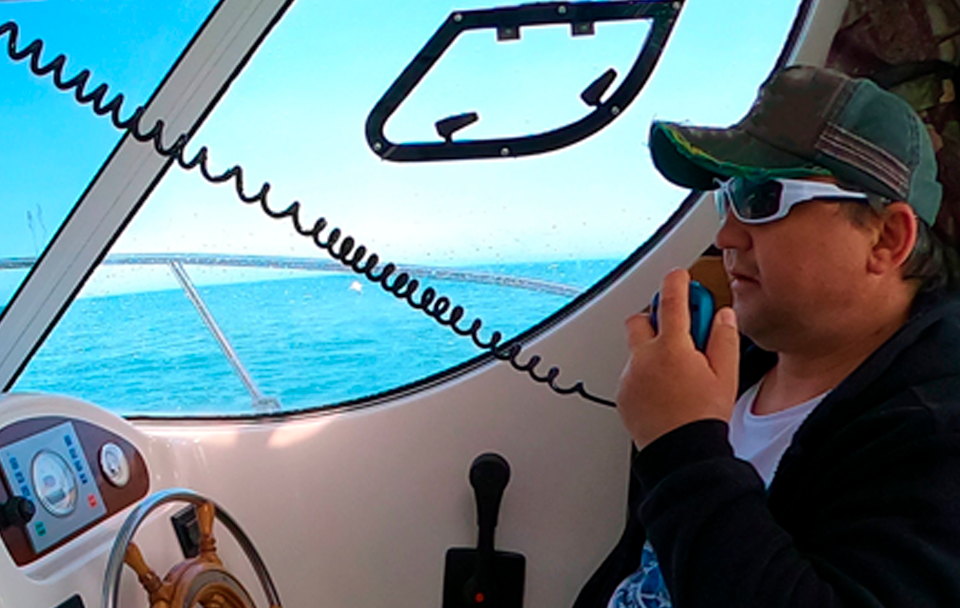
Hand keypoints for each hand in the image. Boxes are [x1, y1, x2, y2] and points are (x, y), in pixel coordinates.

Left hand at [616, 269, 739, 448]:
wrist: (681, 453)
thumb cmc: (703, 418)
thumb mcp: (726, 375)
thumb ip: (723, 338)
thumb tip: (722, 316)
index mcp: (671, 348)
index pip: (671, 301)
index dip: (676, 283)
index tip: (679, 276)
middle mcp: (644, 358)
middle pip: (640, 319)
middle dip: (657, 318)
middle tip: (680, 331)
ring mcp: (630, 377)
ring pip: (636, 350)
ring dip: (652, 351)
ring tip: (677, 373)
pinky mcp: (622, 394)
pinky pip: (631, 374)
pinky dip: (645, 374)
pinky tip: (664, 391)